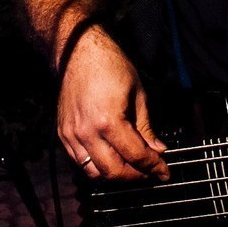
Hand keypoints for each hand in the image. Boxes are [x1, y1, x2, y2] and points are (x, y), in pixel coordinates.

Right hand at [56, 25, 167, 181]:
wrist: (79, 51)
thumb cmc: (109, 65)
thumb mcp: (138, 94)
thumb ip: (146, 127)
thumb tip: (157, 149)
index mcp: (109, 121)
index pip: (135, 156)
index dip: (153, 166)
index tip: (164, 171)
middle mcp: (87, 132)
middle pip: (113, 171)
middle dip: (135, 176)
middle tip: (149, 172)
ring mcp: (72, 135)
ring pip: (94, 172)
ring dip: (115, 175)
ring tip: (130, 167)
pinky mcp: (63, 133)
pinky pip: (80, 161)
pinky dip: (96, 166)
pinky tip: (110, 158)